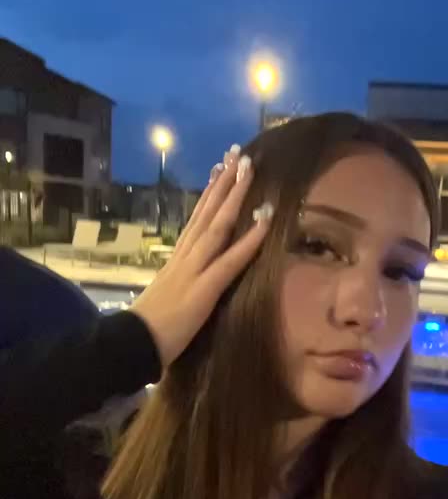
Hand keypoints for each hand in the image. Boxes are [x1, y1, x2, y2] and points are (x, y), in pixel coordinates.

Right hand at [132, 148, 272, 368]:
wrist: (131, 345)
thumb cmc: (149, 329)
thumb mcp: (169, 296)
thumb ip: (182, 281)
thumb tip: (191, 276)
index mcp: (178, 259)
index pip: (197, 219)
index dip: (210, 193)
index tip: (221, 169)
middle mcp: (185, 256)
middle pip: (207, 212)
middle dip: (224, 182)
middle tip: (238, 153)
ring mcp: (194, 269)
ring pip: (218, 225)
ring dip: (235, 196)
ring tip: (249, 169)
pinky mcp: (203, 289)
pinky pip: (231, 261)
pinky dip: (249, 240)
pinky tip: (265, 220)